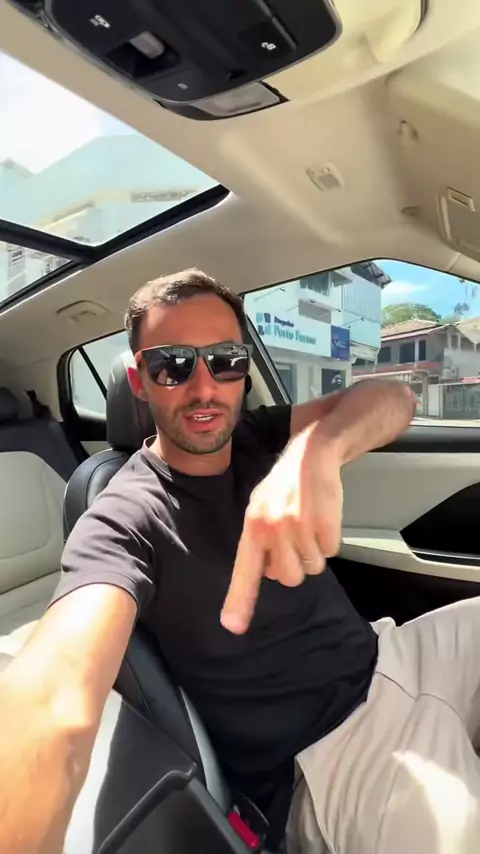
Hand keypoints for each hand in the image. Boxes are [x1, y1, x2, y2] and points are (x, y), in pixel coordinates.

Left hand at [221, 426, 342, 633]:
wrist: (312, 453)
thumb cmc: (284, 485)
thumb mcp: (260, 508)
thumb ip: (261, 542)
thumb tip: (269, 575)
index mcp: (253, 527)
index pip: (245, 570)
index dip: (240, 600)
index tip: (233, 626)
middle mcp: (273, 529)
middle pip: (288, 577)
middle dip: (296, 565)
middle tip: (296, 540)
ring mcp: (300, 528)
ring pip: (312, 567)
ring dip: (314, 552)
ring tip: (309, 524)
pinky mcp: (325, 525)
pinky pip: (330, 552)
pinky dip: (329, 540)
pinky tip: (322, 518)